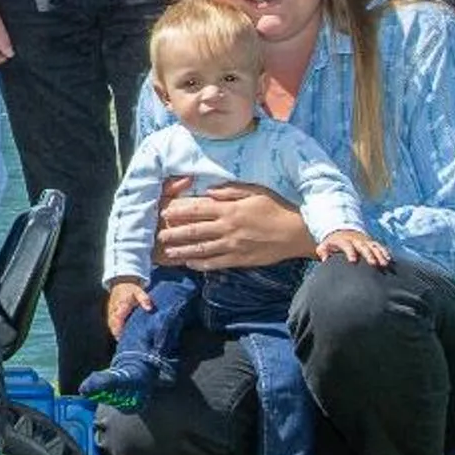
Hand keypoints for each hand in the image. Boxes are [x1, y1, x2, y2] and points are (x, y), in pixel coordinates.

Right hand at [106, 278, 148, 337]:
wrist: (122, 283)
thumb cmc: (132, 289)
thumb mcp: (139, 291)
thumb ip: (144, 299)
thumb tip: (149, 308)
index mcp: (120, 307)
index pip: (118, 321)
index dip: (120, 331)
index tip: (125, 339)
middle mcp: (114, 311)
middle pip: (113, 327)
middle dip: (119, 335)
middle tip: (127, 344)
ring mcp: (111, 313)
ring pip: (112, 327)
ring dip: (117, 334)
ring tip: (125, 342)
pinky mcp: (111, 314)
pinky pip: (112, 324)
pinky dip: (116, 330)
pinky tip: (123, 336)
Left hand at [156, 184, 316, 271]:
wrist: (297, 233)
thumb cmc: (276, 207)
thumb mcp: (255, 191)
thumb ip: (230, 191)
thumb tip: (209, 192)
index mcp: (230, 209)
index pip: (198, 210)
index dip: (179, 212)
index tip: (164, 213)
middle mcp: (228, 228)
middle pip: (194, 231)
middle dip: (174, 233)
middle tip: (158, 235)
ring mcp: (233, 245)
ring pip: (201, 249)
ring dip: (182, 251)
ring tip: (167, 252)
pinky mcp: (240, 259)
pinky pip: (216, 263)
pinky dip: (201, 264)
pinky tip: (189, 264)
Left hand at [320, 227, 392, 267]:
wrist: (342, 231)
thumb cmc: (333, 243)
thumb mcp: (324, 245)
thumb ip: (322, 251)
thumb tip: (324, 259)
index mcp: (343, 241)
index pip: (347, 245)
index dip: (350, 252)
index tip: (353, 261)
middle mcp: (356, 240)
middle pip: (363, 246)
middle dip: (369, 254)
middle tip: (373, 264)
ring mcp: (365, 241)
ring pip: (374, 246)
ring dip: (380, 255)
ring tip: (385, 264)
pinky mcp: (371, 243)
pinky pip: (380, 246)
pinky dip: (385, 252)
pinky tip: (390, 261)